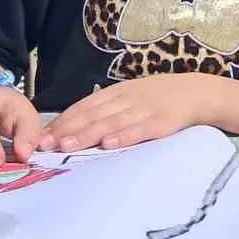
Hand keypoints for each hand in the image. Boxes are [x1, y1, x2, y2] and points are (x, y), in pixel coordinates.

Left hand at [40, 74, 209, 151]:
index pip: (84, 106)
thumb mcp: (130, 96)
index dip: (63, 121)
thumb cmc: (158, 98)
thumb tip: (71, 128)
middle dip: (68, 130)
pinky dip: (124, 136)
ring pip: (111, 123)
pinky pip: (140, 130)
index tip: (41, 136)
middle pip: (92, 115)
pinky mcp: (161, 123)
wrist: (196, 92)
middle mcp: (126, 100)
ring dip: (88, 134)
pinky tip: (109, 144)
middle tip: (45, 144)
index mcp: (116, 93)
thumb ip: (105, 109)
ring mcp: (143, 110)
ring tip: (68, 146)